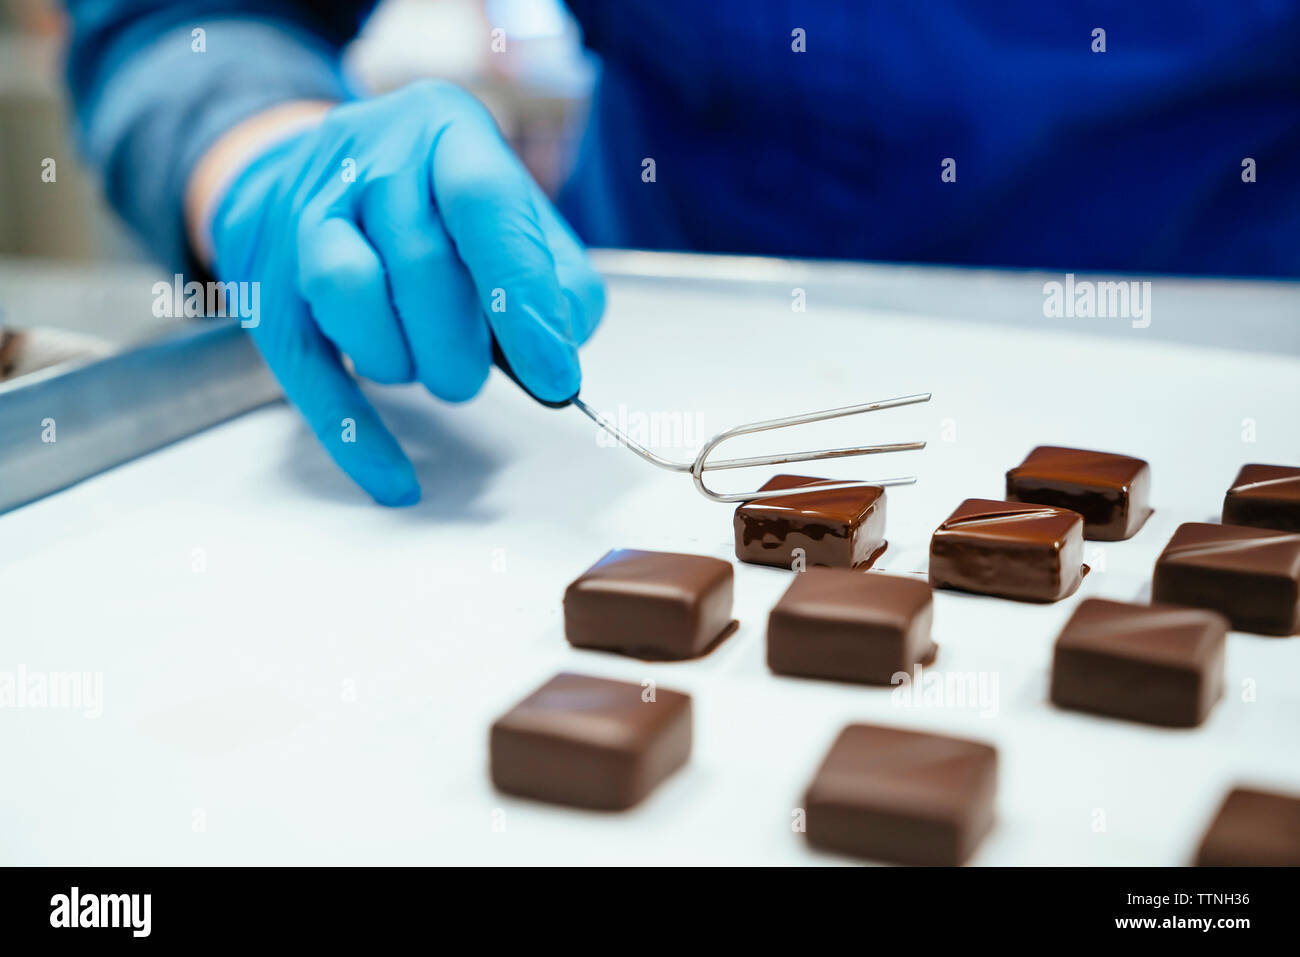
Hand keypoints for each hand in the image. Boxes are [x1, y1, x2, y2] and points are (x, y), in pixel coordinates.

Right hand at [198, 82, 604, 504]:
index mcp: (445, 130)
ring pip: (349, 292)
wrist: (312, 173)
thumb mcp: (512, 210)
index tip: (554, 373)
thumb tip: (558, 351)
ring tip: (427, 369)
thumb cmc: (436, 206)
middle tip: (473, 375)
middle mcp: (366, 158)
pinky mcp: (267, 288)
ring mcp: (304, 217)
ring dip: (404, 360)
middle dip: (459, 343)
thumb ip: (556, 276)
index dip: (521, 295)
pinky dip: (356, 434)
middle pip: (418, 261)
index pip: (483, 205)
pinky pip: (307, 368)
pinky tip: (398, 479)